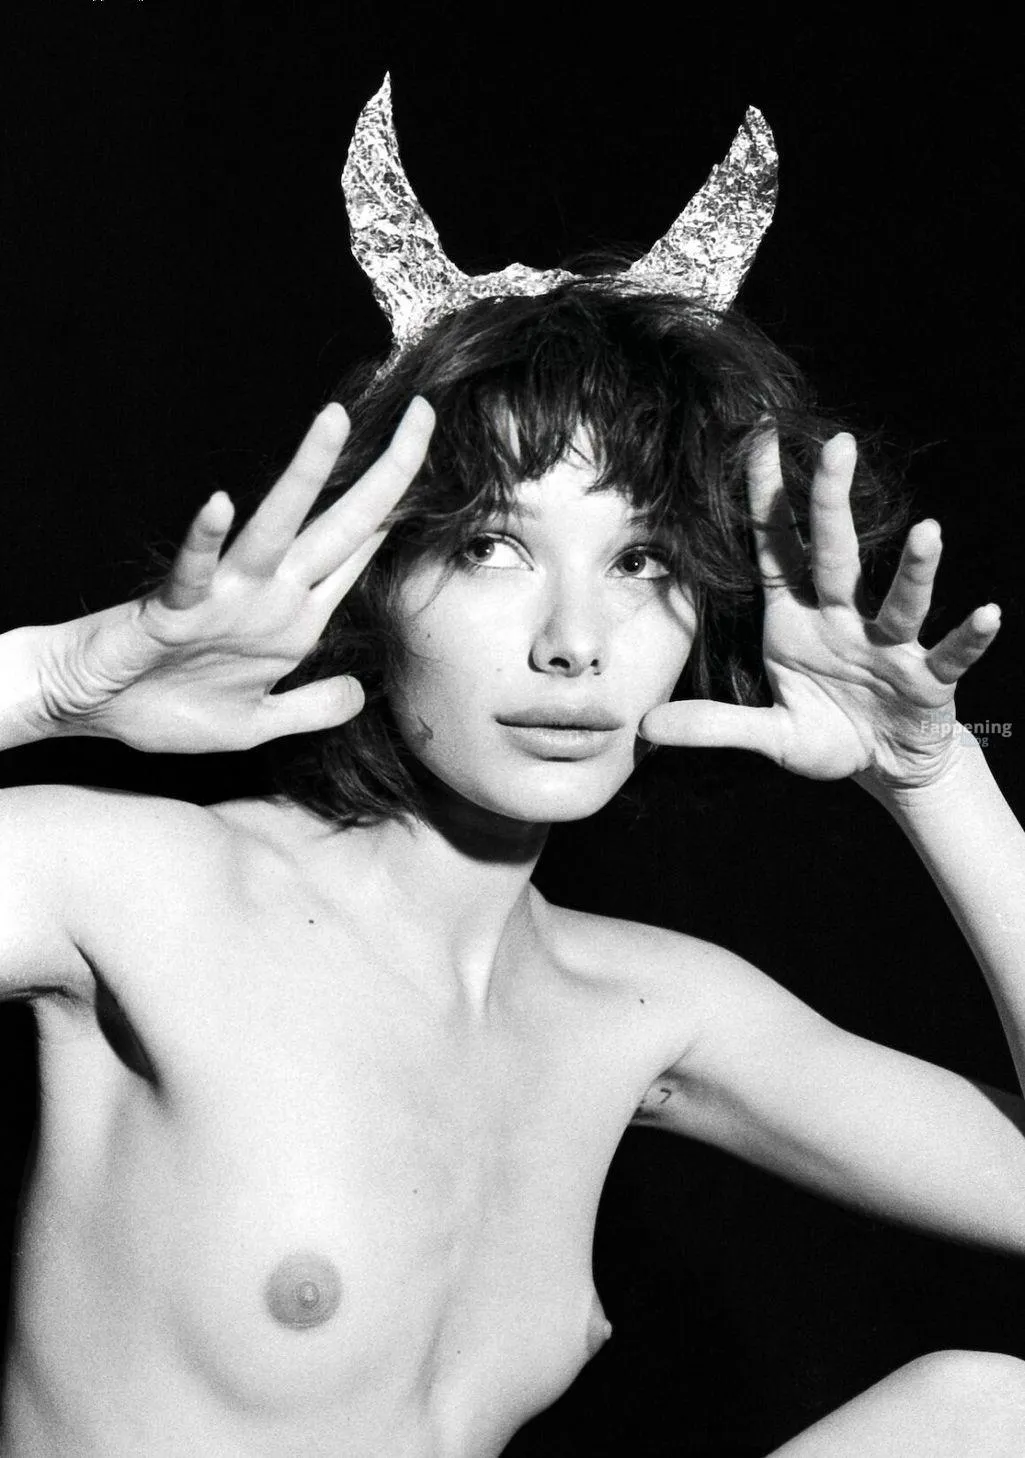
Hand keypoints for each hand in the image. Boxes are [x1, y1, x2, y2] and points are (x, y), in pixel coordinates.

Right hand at [29, 398, 434, 752]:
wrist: (95, 711)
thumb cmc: (170, 706)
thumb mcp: (259, 724)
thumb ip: (310, 708)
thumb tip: (357, 693)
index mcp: (297, 619)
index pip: (360, 555)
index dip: (398, 513)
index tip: (432, 459)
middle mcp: (271, 596)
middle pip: (342, 527)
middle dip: (387, 473)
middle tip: (425, 412)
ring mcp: (225, 596)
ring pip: (276, 527)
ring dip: (305, 475)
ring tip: (336, 422)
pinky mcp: (175, 608)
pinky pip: (193, 569)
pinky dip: (205, 539)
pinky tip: (217, 506)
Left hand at [639, 431, 1000, 788]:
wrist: (886, 765)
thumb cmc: (828, 734)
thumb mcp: (768, 734)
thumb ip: (713, 725)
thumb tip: (645, 728)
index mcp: (798, 621)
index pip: (779, 550)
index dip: (768, 499)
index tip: (759, 438)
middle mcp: (844, 621)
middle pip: (836, 556)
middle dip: (834, 504)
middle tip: (838, 446)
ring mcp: (890, 647)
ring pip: (900, 601)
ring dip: (915, 570)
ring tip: (927, 532)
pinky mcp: (929, 680)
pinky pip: (950, 655)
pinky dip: (968, 637)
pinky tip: (989, 613)